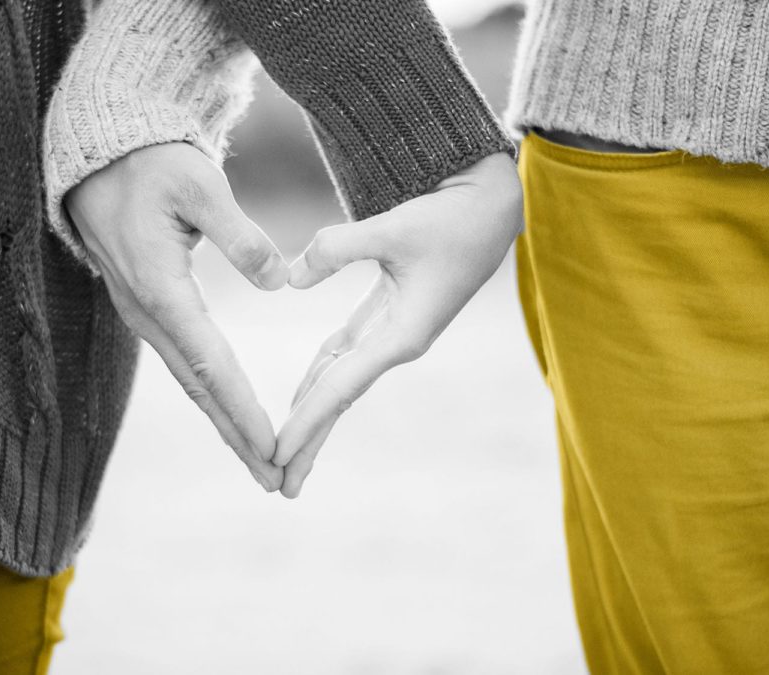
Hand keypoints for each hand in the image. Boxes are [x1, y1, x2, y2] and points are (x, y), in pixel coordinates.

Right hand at [64, 142, 288, 490]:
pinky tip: (231, 414)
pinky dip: (211, 395)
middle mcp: (147, 312)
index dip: (243, 408)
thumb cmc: (150, 164)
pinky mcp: (148, 308)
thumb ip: (239, 234)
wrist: (99, 156)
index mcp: (161, 288)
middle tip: (275, 481)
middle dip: (237, 437)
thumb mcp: (199, 185)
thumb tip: (279, 282)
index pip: (210, 363)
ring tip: (260, 462)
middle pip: (199, 389)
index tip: (273, 447)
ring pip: (190, 381)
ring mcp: (143, 314)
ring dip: (225, 423)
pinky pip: (183, 362)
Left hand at [275, 153, 522, 497]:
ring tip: (283, 453)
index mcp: (402, 336)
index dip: (305, 423)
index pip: (340, 389)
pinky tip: (301, 396)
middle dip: (308, 441)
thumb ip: (337, 249)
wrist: (493, 204)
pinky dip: (320, 376)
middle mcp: (397, 343)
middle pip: (339, 401)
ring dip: (312, 415)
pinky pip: (345, 355)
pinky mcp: (389, 314)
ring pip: (340, 381)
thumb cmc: (452, 217)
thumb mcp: (394, 227)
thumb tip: (289, 280)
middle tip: (276, 485)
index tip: (275, 455)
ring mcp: (393, 332)